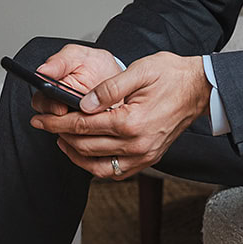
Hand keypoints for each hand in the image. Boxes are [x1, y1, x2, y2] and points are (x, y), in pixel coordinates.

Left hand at [29, 51, 209, 179]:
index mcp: (132, 121)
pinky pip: (116, 172)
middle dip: (60, 136)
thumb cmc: (172, 75)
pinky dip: (96, 166)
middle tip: (44, 126)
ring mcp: (144, 155)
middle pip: (86, 147)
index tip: (41, 119)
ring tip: (62, 140)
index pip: (83, 126)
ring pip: (98, 167)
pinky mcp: (149, 158)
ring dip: (75, 156)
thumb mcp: (139, 71)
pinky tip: (87, 153)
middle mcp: (138, 144)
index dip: (57, 122)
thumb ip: (108, 88)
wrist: (200, 88)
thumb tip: (83, 104)